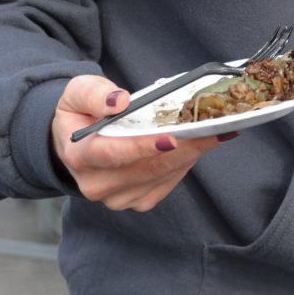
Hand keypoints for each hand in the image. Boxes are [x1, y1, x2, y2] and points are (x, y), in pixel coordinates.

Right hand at [52, 75, 233, 211]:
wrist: (78, 141)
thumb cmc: (81, 113)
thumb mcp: (77, 93)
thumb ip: (94, 94)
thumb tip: (120, 101)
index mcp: (79, 156)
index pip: (113, 154)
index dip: (143, 147)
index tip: (172, 137)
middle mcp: (96, 183)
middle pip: (147, 168)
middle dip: (185, 147)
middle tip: (216, 127)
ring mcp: (116, 197)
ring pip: (162, 177)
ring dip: (192, 154)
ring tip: (215, 131)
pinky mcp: (136, 201)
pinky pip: (168, 184)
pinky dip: (186, 163)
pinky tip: (198, 144)